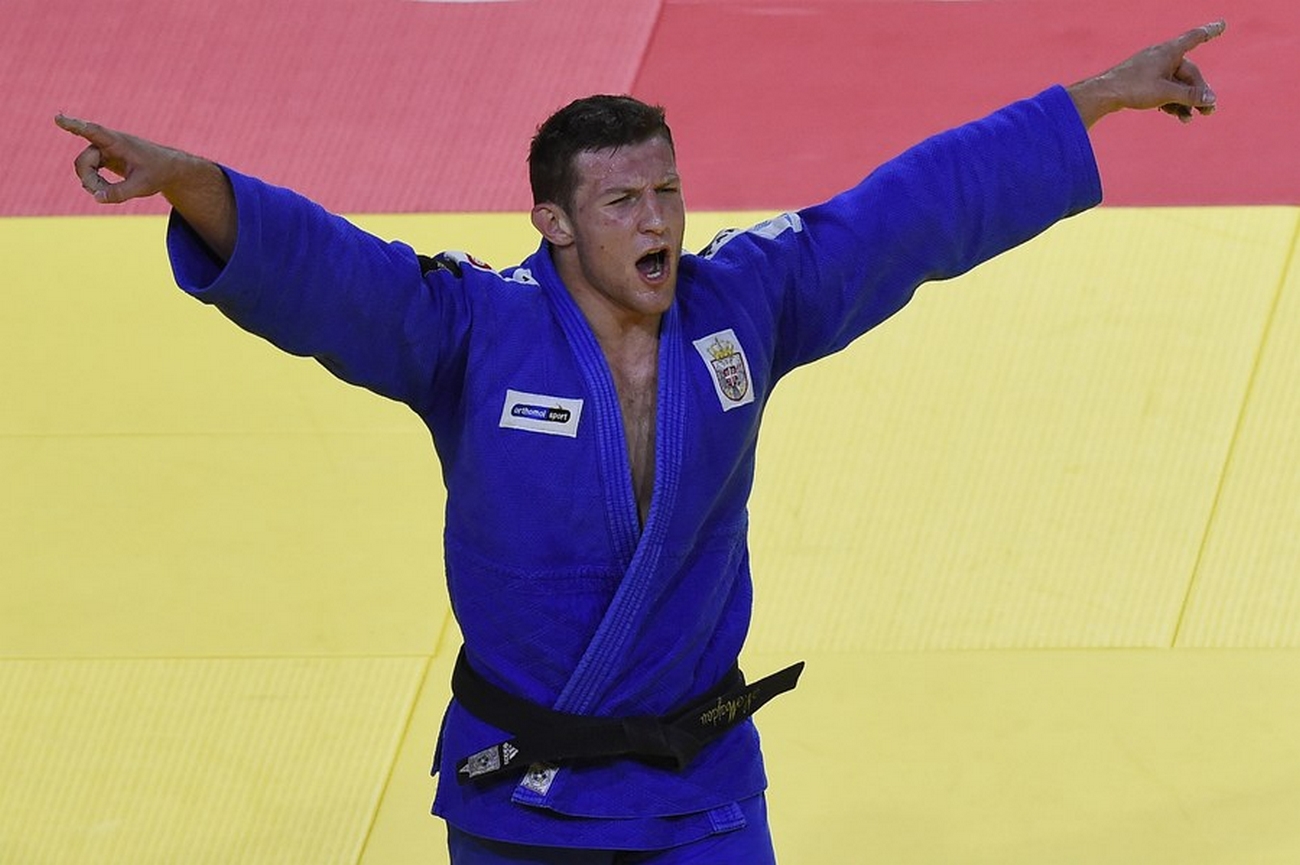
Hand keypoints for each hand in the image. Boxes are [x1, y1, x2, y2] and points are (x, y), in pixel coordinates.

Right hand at [55, 114, 190, 203]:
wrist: (167, 168)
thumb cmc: (157, 173)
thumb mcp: (142, 186)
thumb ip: (120, 193)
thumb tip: (97, 197)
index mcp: (118, 142)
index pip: (93, 132)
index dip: (74, 126)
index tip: (58, 118)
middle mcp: (106, 143)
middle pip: (83, 162)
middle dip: (89, 181)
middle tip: (102, 194)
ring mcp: (102, 150)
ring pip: (84, 168)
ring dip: (93, 183)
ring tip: (111, 192)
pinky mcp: (102, 158)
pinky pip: (89, 172)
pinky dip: (95, 184)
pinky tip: (105, 190)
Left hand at [1068, 20, 1225, 127]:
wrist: (1102, 95)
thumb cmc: (1133, 88)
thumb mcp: (1166, 93)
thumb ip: (1190, 95)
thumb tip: (1211, 99)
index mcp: (1169, 51)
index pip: (1195, 38)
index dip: (1209, 32)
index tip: (1222, 24)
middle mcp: (1161, 57)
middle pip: (1188, 74)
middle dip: (1199, 93)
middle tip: (1209, 111)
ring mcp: (1151, 71)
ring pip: (1176, 85)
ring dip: (1186, 102)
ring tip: (1191, 119)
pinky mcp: (1143, 83)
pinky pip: (1164, 91)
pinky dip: (1172, 102)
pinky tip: (1179, 116)